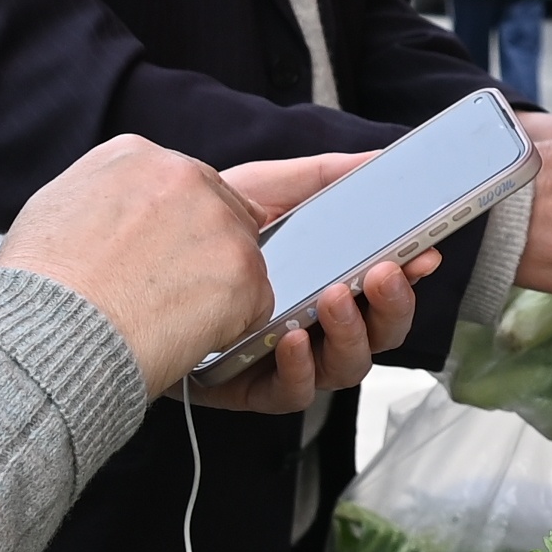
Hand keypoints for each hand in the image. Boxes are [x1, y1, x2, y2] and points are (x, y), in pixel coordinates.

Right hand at [0, 135, 275, 398]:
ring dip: (216, 291)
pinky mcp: (243, 269)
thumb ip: (108, 190)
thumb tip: (131, 202)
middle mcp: (185, 176)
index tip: (158, 255)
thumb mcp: (56, 204)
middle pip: (223, 213)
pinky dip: (230, 326)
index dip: (177, 227)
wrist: (47, 330)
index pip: (184, 184)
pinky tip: (182, 333)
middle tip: (160, 293)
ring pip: (240, 258)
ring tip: (161, 316)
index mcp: (138, 156)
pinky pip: (256, 303)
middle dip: (204, 254)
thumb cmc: (40, 283)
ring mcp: (219, 221)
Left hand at [187, 151, 425, 409]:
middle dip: (391, 306)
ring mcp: (284, 362)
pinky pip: (289, 394)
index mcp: (328, 284)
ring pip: (345, 368)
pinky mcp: (247, 389)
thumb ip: (323, 177)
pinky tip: (295, 337)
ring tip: (336, 297)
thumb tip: (380, 158)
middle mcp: (315, 329)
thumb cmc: (195, 231)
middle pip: (378, 335)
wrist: (125, 263)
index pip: (384, 289)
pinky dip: (300, 367)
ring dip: (351, 332)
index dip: (411, 275)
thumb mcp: (263, 192)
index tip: (425, 253)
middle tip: (382, 273)